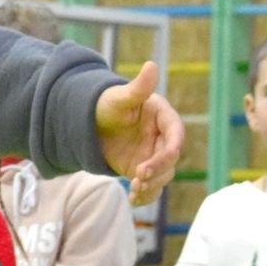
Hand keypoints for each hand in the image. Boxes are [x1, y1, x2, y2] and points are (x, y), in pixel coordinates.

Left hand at [95, 62, 182, 205]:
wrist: (91, 122)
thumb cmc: (107, 105)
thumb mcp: (119, 97)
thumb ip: (137, 87)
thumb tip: (151, 65)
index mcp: (163, 117)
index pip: (175, 135)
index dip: (168, 150)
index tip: (154, 162)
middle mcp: (163, 138)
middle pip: (170, 159)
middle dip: (157, 171)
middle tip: (138, 178)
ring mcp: (154, 155)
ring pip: (163, 175)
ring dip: (152, 186)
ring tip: (135, 190)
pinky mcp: (143, 169)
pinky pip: (151, 186)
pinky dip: (146, 195)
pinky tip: (134, 200)